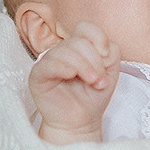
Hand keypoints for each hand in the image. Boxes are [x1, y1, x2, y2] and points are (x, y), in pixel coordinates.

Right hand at [30, 22, 120, 144]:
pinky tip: (71, 76)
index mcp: (78, 47)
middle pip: (78, 41)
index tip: (107, 58)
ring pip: (65, 51)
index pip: (85, 28)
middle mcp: (62, 51)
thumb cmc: (92, 96)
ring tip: (93, 83)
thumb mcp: (111, 71)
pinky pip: (49, 64)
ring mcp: (49, 61)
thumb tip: (100, 49)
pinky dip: (63, 67)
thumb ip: (111, 52)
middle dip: (94, 61)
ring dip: (84, 67)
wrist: (80, 121)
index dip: (99, 39)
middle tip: (100, 80)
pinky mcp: (38, 75)